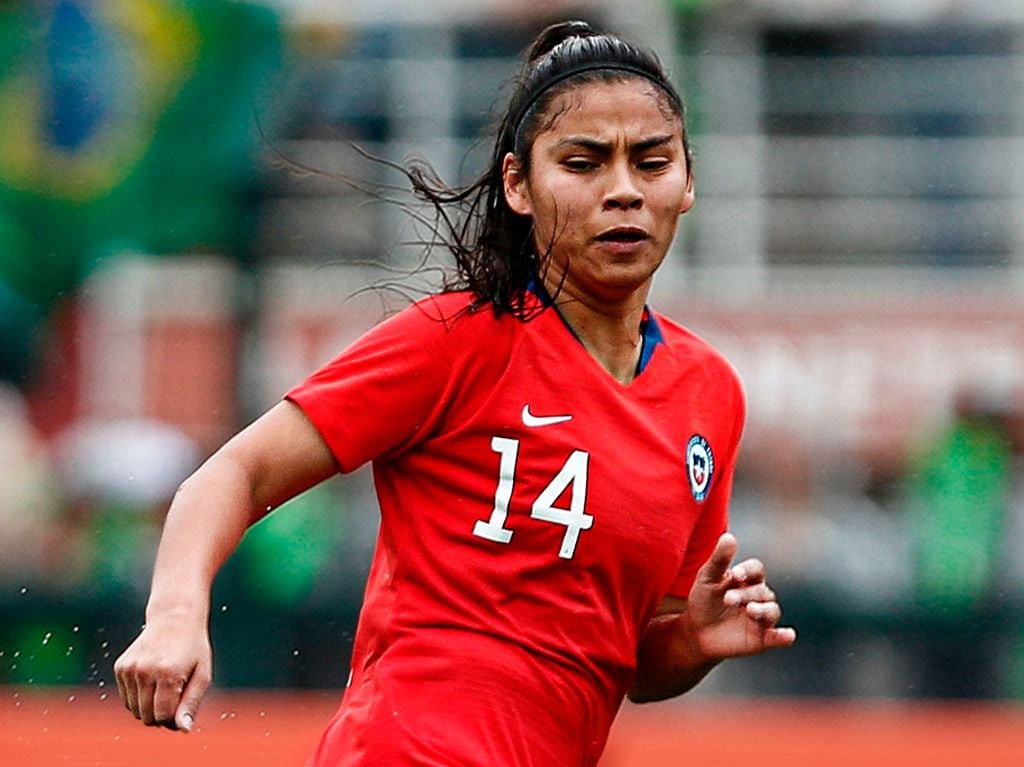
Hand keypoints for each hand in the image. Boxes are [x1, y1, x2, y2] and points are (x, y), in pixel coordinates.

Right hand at [113, 610, 211, 731]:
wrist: (175, 616)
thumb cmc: (193, 648)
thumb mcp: (202, 674)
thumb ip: (192, 703)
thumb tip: (184, 729)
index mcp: (168, 673)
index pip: (163, 716)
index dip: (174, 719)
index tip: (183, 709)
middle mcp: (145, 671)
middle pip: (147, 717)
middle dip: (161, 715)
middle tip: (175, 698)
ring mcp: (130, 668)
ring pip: (134, 710)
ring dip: (149, 707)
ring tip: (165, 688)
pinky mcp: (121, 667)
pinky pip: (127, 699)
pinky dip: (138, 697)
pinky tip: (153, 680)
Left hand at [684, 532, 795, 660]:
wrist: (696, 632)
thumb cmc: (703, 600)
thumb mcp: (707, 578)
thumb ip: (719, 559)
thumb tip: (729, 537)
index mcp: (747, 579)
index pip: (756, 569)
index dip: (748, 571)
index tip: (735, 575)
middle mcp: (758, 596)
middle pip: (761, 591)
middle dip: (746, 594)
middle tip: (728, 599)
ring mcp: (761, 618)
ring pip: (772, 611)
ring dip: (763, 610)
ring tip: (750, 610)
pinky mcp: (762, 638)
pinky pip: (777, 637)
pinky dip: (784, 636)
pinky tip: (788, 635)